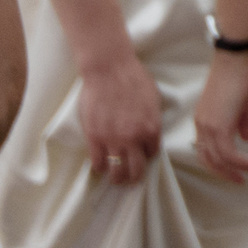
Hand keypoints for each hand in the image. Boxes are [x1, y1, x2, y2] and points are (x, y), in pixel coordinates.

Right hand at [79, 54, 164, 187]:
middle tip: (129, 177)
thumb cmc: (133, 78)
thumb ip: (151, 119)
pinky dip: (100, 167)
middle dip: (134, 176)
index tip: (141, 154)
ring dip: (116, 178)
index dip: (146, 155)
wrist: (109, 69)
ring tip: (115, 177)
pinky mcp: (94, 138)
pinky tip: (100, 164)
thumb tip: (148, 131)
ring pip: (116, 172)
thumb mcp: (153, 99)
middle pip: (136, 170)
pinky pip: (97, 163)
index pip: (152, 153)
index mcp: (151, 128)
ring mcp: (113, 140)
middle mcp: (133, 139)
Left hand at [192, 49, 247, 184]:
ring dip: (236, 169)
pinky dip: (242, 161)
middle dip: (225, 173)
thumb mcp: (241, 103)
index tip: (234, 170)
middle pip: (209, 159)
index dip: (218, 163)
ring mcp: (209, 126)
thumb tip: (247, 138)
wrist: (234, 60)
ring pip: (218, 159)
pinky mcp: (220, 126)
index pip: (205, 150)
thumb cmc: (238, 75)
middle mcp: (202, 125)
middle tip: (241, 180)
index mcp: (204, 120)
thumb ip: (243, 122)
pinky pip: (228, 153)